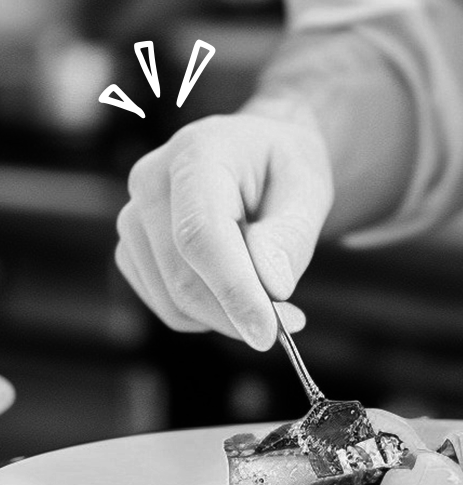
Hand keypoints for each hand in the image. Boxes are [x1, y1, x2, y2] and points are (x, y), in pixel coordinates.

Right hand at [115, 110, 333, 348]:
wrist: (256, 158)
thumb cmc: (283, 169)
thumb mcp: (309, 188)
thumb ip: (292, 234)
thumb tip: (273, 286)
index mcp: (195, 152)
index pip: (201, 235)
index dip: (233, 290)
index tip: (268, 332)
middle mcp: (150, 181)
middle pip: (184, 277)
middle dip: (239, 313)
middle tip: (291, 321)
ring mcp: (132, 219)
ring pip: (174, 302)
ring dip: (227, 317)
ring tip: (270, 293)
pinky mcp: (132, 252)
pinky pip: (168, 308)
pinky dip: (208, 315)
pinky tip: (237, 288)